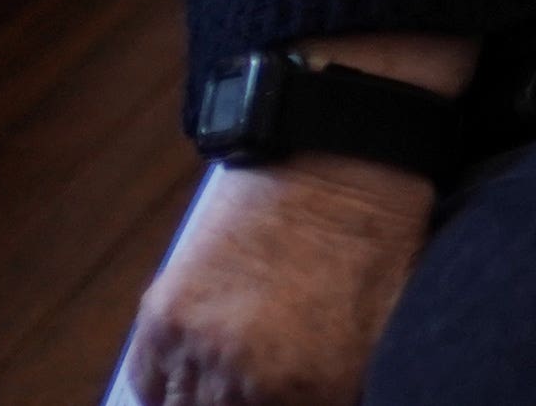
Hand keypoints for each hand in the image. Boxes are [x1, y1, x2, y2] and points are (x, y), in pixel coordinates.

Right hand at [110, 156, 431, 405]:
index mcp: (320, 389)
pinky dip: (166, 383)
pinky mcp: (164, 316)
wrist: (338, 154)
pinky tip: (196, 369)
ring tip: (230, 378)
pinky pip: (149, 382)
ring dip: (205, 402)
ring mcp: (200, 348)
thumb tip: (330, 398)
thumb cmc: (375, 233)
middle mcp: (251, 380)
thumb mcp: (386, 325)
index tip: (292, 395)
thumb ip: (346, 385)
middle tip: (259, 386)